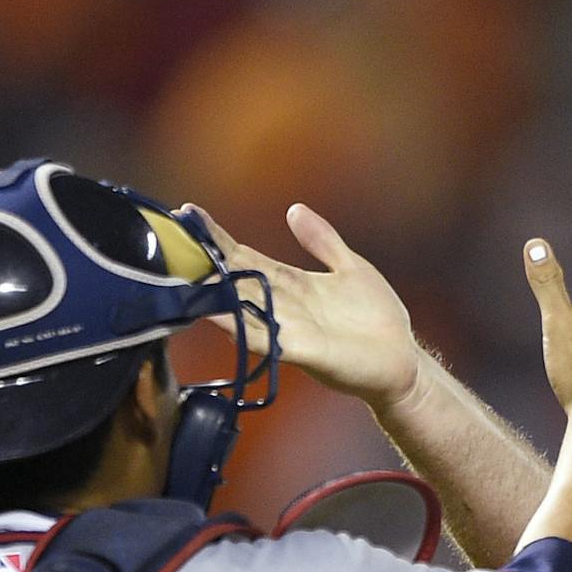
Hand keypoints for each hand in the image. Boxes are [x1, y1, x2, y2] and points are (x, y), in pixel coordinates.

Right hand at [189, 203, 420, 410]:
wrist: (403, 361)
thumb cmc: (378, 318)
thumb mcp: (351, 267)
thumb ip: (322, 241)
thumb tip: (294, 209)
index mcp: (292, 283)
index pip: (247, 256)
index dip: (220, 237)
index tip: (190, 214)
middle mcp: (282, 307)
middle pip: (235, 280)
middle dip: (204, 262)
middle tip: (168, 243)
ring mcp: (289, 330)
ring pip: (241, 309)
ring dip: (213, 295)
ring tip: (182, 276)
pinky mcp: (304, 352)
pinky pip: (265, 339)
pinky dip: (241, 328)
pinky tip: (219, 316)